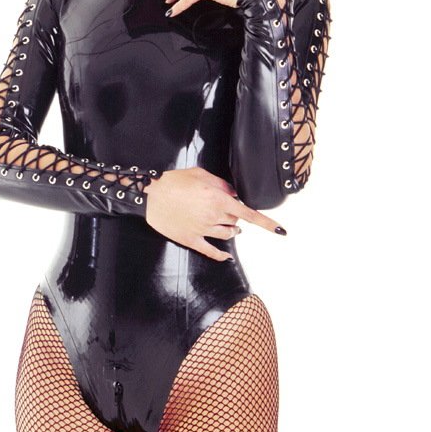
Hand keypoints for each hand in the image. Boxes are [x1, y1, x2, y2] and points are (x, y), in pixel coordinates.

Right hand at [144, 167, 286, 260]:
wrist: (149, 195)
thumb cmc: (173, 181)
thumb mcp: (200, 174)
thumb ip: (221, 184)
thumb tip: (234, 194)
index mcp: (218, 200)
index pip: (248, 213)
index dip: (266, 223)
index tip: (281, 230)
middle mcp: (213, 217)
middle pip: (236, 223)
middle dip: (235, 217)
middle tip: (226, 210)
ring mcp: (202, 230)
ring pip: (227, 236)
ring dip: (231, 232)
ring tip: (229, 227)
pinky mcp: (190, 239)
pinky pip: (211, 251)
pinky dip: (221, 255)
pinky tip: (226, 257)